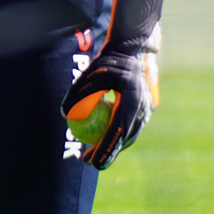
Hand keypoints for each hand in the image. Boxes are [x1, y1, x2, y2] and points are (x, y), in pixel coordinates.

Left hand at [62, 0, 164, 168]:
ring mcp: (148, 110)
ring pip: (129, 135)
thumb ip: (78, 94)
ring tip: (92, 156)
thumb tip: (65, 114)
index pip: (117, 132)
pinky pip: (131, 127)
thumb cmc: (107, 59)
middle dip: (108, 153)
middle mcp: (144, 108)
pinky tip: (102, 140)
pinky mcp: (146, 109)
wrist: (132, 49)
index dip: (105, 149)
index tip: (92, 162)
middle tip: (89, 164)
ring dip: (112, 146)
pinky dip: (118, 135)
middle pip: (124, 138)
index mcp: (132, 100)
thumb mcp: (89, 74)